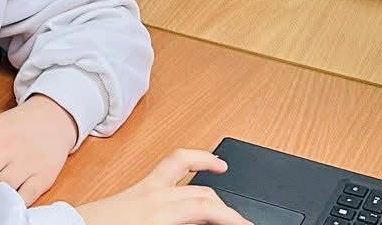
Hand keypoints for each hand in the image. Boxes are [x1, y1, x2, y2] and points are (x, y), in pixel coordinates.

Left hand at [78, 150, 252, 224]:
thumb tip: (201, 221)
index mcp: (158, 212)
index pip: (206, 208)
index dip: (231, 216)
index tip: (247, 224)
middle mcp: (153, 194)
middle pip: (201, 191)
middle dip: (224, 204)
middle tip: (238, 217)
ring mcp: (143, 186)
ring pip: (181, 163)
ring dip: (204, 163)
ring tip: (221, 166)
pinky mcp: (134, 186)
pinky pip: (165, 166)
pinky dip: (184, 162)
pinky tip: (190, 171)